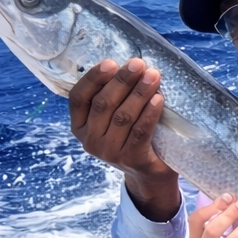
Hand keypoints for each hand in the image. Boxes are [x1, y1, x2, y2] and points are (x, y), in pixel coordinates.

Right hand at [69, 58, 181, 220]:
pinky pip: (140, 131)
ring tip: (153, 76)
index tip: (110, 62)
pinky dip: (149, 113)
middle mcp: (90, 140)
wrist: (150, 174)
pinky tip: (158, 99)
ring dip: (139, 93)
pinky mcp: (132, 159)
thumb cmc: (132, 137)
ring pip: (122, 116)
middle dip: (122, 81)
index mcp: (78, 127)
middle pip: (103, 104)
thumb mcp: (112, 120)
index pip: (78, 98)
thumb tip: (127, 65)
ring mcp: (109, 152)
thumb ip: (112, 99)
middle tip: (138, 64)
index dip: (93, 78)